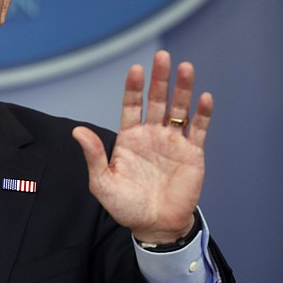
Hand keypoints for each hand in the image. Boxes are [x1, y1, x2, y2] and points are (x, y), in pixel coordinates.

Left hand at [72, 51, 210, 243]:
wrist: (154, 226)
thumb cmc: (125, 206)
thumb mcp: (102, 182)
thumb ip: (94, 155)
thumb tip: (78, 131)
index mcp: (130, 138)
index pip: (132, 105)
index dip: (134, 88)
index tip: (136, 69)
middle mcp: (152, 134)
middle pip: (157, 100)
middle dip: (159, 79)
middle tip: (162, 57)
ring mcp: (173, 142)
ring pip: (180, 109)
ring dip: (183, 88)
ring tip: (185, 67)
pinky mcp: (192, 153)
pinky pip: (198, 129)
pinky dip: (202, 114)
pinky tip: (204, 98)